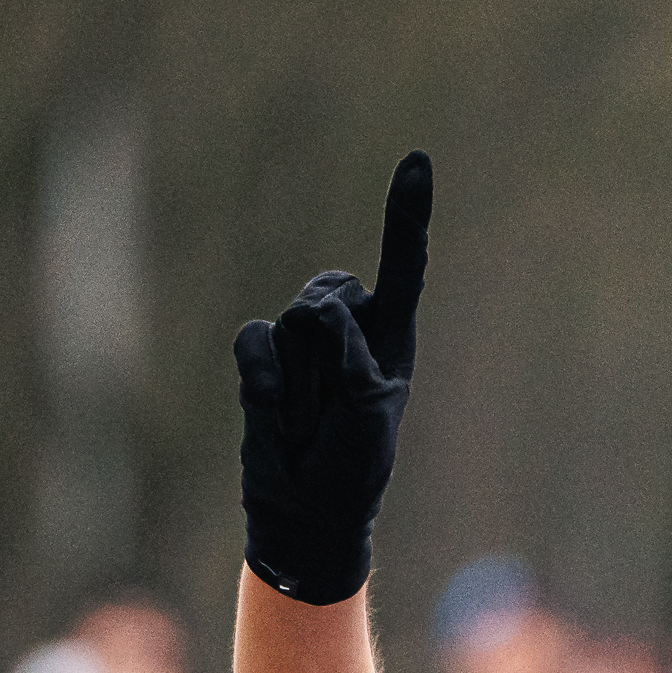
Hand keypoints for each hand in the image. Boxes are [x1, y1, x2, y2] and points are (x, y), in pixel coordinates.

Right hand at [234, 153, 431, 604]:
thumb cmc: (352, 469)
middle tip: (334, 411)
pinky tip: (276, 416)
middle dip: (330, 352)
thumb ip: (353, 362)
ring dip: (302, 380)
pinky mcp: (262, 356)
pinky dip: (265, 382)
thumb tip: (322, 317)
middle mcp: (348, 326)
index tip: (417, 161)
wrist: (305, 511)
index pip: (402, 266)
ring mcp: (301, 340)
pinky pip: (254, 340)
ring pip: (293, 320)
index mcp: (391, 337)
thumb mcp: (369, 418)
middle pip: (330, 293)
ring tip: (311, 420)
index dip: (405, 214)